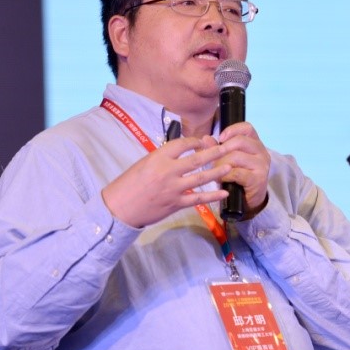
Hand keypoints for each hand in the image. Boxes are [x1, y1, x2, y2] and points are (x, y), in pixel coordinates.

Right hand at [101, 136, 229, 227]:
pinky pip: (198, 199)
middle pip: (197, 160)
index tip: (202, 141)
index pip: (182, 144)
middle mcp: (168, 171)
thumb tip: (181, 154)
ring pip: (201, 178)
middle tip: (227, 147)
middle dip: (214, 152)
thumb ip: (163, 158)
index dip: (195, 141)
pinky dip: (213, 196)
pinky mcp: (176, 204)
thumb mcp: (144, 163)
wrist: (120, 208)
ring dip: (217, 172)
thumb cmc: (129, 184)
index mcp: (158, 158)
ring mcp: (174, 188)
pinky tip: (224, 193)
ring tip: (230, 166)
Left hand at [213, 122, 270, 214]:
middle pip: (240, 141)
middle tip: (213, 159)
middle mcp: (261, 152)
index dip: (233, 130)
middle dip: (222, 150)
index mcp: (255, 143)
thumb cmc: (237, 178)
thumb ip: (217, 149)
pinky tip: (222, 179)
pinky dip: (225, 175)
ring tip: (216, 172)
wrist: (248, 201)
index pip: (247, 128)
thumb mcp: (227, 160)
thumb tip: (205, 138)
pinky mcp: (258, 179)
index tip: (220, 138)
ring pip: (236, 156)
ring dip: (221, 164)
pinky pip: (237, 172)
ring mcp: (261, 165)